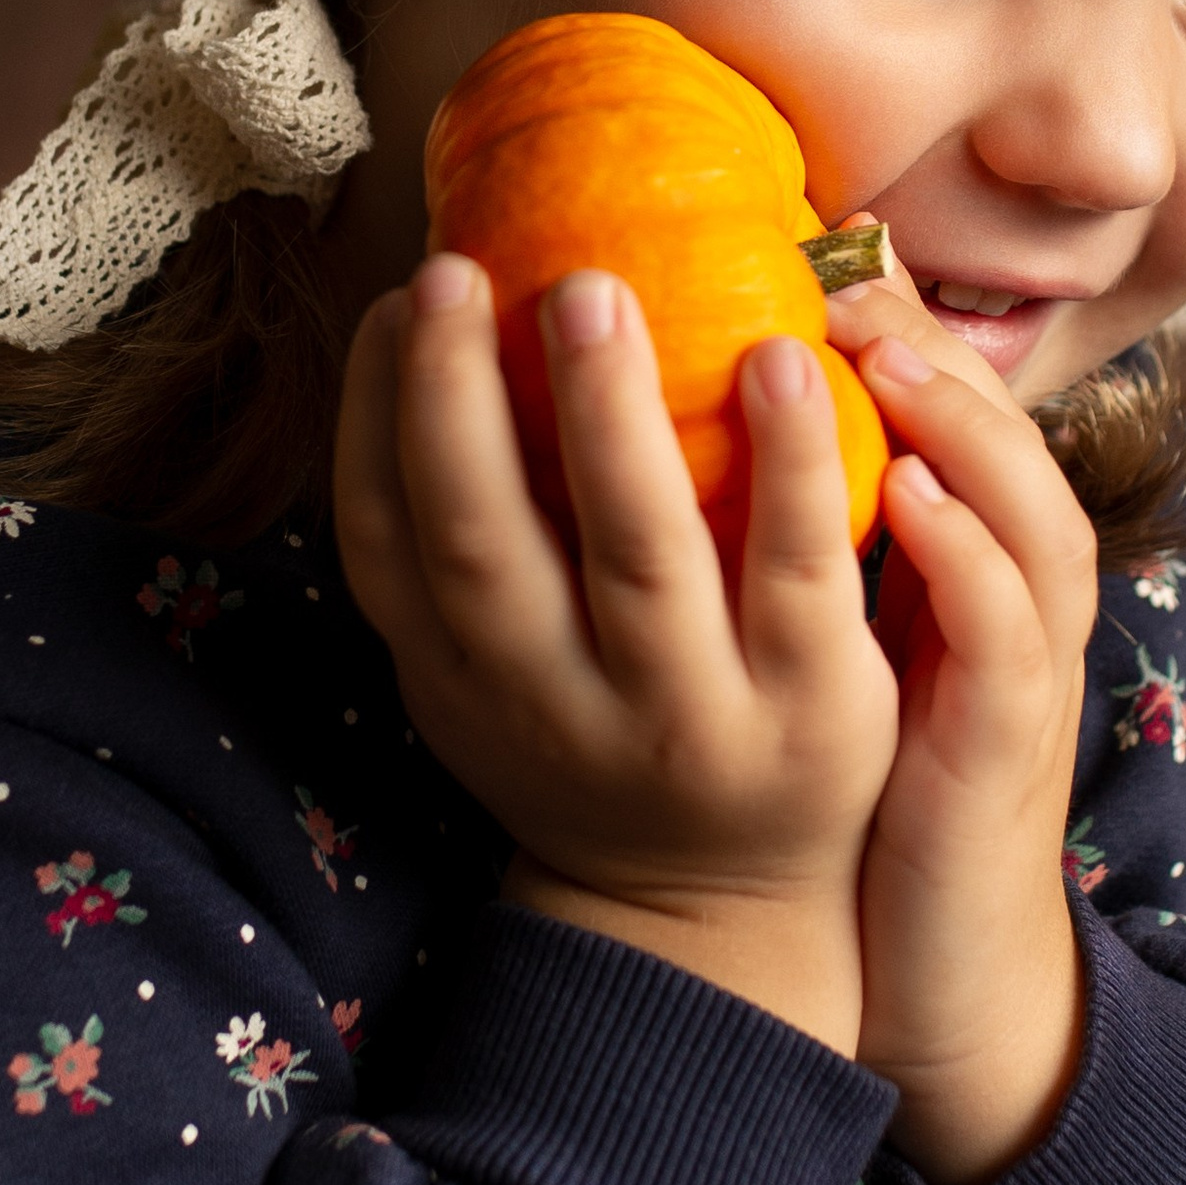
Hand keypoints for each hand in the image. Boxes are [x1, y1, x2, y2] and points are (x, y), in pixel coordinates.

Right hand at [335, 256, 898, 1053]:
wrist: (718, 915)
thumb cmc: (593, 739)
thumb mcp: (484, 675)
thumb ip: (450, 548)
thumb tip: (427, 336)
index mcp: (460, 679)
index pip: (384, 545)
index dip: (373, 420)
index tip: (399, 297)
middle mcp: (555, 704)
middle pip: (484, 548)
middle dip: (459, 404)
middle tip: (460, 269)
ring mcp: (688, 714)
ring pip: (638, 558)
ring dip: (611, 417)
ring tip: (593, 289)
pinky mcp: (813, 711)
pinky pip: (798, 570)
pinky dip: (789, 462)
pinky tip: (784, 360)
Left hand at [823, 267, 1099, 1184]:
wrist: (932, 951)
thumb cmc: (864, 768)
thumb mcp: (829, 625)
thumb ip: (786, 520)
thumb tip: (667, 406)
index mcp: (958, 546)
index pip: (941, 398)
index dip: (882, 311)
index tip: (795, 233)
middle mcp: (1007, 582)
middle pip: (991, 424)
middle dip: (916, 334)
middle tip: (828, 264)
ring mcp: (1022, 656)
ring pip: (1025, 504)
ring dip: (954, 416)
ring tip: (870, 345)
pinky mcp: (1011, 740)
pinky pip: (1007, 632)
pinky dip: (970, 557)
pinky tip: (916, 500)